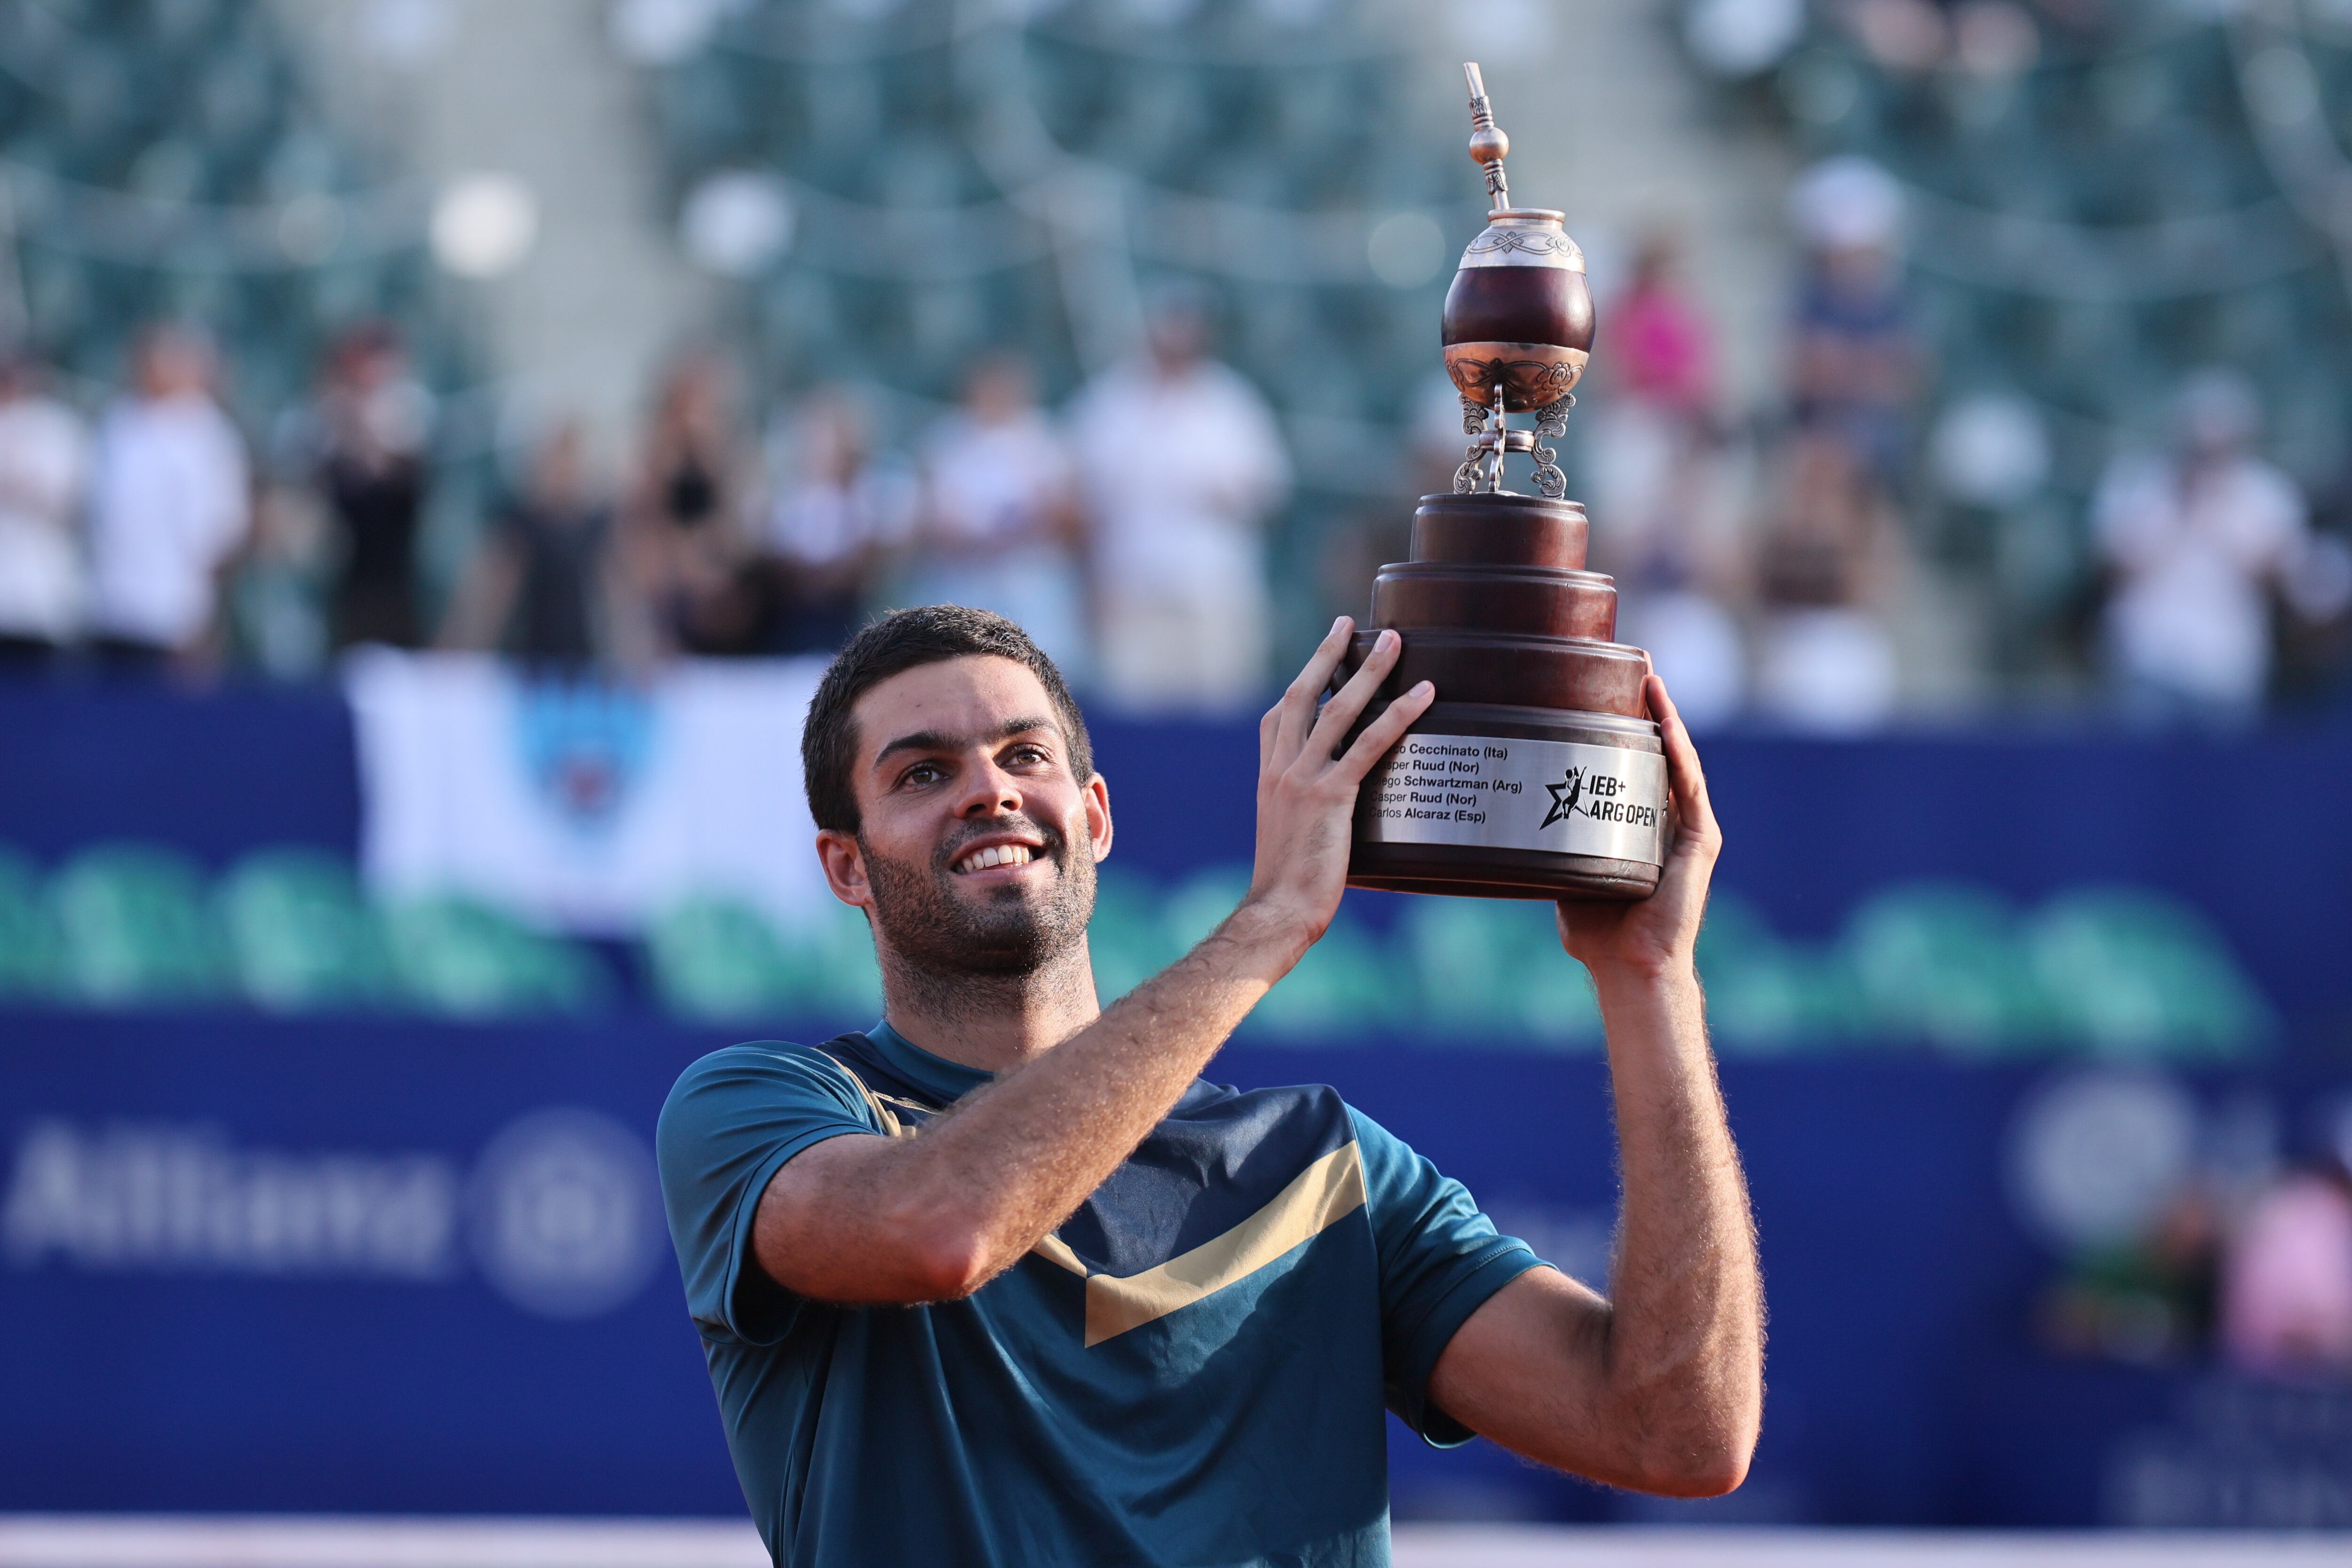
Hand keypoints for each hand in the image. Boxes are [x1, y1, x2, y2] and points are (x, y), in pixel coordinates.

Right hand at [1239, 617, 1432, 963]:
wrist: (1277, 910)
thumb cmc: (1287, 888)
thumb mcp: (1289, 838)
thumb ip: (1306, 813)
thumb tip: (1334, 810)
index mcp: (1269, 779)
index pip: (1278, 719)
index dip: (1300, 686)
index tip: (1319, 661)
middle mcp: (1280, 770)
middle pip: (1303, 696)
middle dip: (1326, 655)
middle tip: (1349, 624)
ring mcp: (1302, 779)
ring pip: (1338, 710)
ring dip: (1367, 670)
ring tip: (1394, 641)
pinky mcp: (1330, 796)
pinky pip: (1369, 745)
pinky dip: (1399, 715)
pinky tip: (1425, 695)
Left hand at [1557, 674, 1720, 982]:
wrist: (1629, 970)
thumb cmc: (1597, 933)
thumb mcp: (1565, 874)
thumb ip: (1547, 847)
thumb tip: (1501, 826)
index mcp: (1638, 826)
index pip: (1632, 765)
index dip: (1624, 727)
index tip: (1603, 688)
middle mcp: (1667, 821)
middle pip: (1659, 753)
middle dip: (1648, 710)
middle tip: (1633, 666)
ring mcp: (1687, 829)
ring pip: (1677, 760)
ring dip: (1666, 718)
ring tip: (1650, 679)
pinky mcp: (1699, 842)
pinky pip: (1688, 787)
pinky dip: (1678, 753)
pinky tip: (1667, 723)